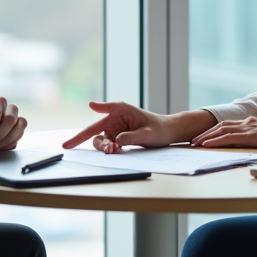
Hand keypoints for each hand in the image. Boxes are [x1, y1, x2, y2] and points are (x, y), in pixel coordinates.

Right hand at [62, 101, 215, 152]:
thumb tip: (115, 141)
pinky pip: (106, 145)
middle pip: (96, 130)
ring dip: (103, 147)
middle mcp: (115, 119)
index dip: (97, 108)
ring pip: (100, 140)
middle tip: (108, 149)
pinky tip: (114, 152)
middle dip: (98, 141)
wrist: (166, 133)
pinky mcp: (116, 139)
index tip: (90, 105)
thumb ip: (131, 136)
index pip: (105, 109)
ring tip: (112, 151)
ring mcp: (114, 129)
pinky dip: (108, 150)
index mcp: (122, 110)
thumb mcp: (147, 133)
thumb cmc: (159, 128)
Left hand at [191, 117, 256, 149]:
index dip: (213, 130)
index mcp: (250, 122)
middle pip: (220, 126)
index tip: (203, 137)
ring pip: (221, 130)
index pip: (227, 125)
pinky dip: (215, 141)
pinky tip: (206, 145)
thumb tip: (246, 145)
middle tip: (193, 141)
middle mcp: (246, 122)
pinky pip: (228, 138)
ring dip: (206, 137)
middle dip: (205, 133)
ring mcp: (248, 127)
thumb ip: (255, 137)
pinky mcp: (250, 136)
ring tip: (195, 144)